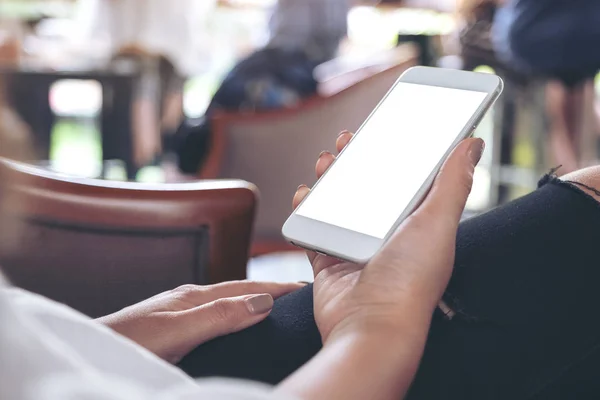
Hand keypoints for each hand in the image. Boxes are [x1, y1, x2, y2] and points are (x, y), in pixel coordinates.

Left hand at [97, 281, 303, 362]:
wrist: (91, 352)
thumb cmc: (128, 343)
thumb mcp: (177, 331)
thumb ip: (218, 315)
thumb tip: (262, 302)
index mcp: (194, 295)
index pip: (246, 287)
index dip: (276, 287)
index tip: (304, 285)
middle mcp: (190, 299)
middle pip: (239, 290)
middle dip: (270, 289)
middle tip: (299, 293)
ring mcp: (181, 311)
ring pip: (228, 302)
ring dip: (254, 301)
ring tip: (277, 305)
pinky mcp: (175, 326)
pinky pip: (216, 315)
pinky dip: (236, 315)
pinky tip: (237, 324)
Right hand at [293, 131, 483, 342]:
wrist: (370, 327)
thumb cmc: (409, 280)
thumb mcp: (436, 223)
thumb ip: (453, 182)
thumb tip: (472, 144)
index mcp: (416, 224)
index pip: (406, 178)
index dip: (395, 151)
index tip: (384, 129)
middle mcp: (387, 235)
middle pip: (368, 186)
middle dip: (356, 160)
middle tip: (346, 141)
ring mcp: (355, 247)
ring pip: (338, 202)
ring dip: (329, 178)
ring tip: (324, 163)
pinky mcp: (328, 259)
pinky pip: (313, 227)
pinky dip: (306, 209)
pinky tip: (306, 195)